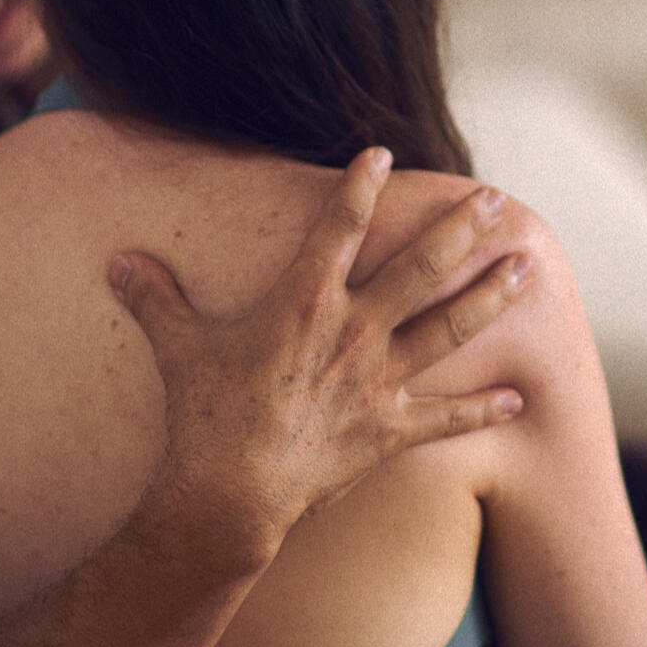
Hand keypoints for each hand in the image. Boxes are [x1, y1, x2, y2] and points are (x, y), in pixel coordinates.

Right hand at [108, 146, 531, 560]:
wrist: (229, 495)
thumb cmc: (202, 418)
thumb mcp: (177, 349)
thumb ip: (154, 299)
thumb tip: (118, 262)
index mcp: (303, 302)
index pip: (338, 227)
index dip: (359, 185)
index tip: (380, 151)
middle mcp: (352, 332)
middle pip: (420, 268)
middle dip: (462, 229)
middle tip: (498, 200)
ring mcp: (378, 381)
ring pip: (449, 328)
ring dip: (491, 295)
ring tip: (528, 266)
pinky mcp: (389, 431)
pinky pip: (446, 417)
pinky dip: (483, 410)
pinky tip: (518, 399)